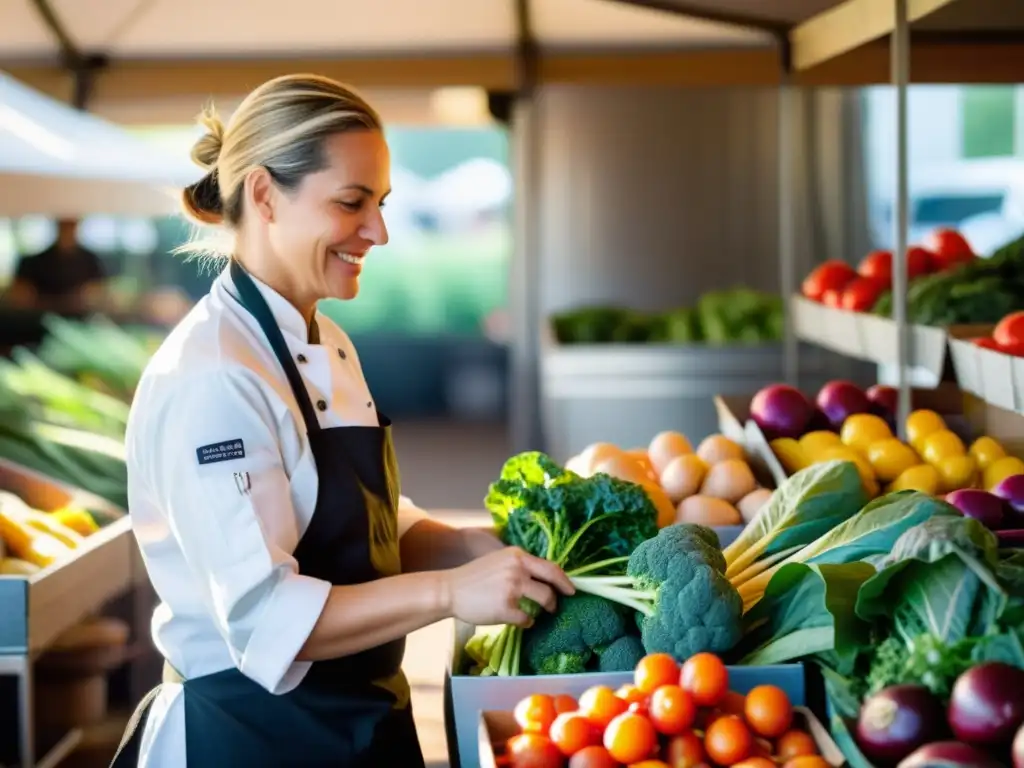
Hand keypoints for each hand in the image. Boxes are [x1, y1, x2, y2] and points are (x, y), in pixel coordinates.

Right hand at [442, 547, 574, 627]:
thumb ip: (520, 566)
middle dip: (558, 596)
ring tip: (537, 613)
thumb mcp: (499, 561)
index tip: (571, 589)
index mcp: (517, 555)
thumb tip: (544, 579)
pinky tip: (518, 620)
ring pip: (543, 600)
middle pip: (551, 582)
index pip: (550, 566)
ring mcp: (512, 588)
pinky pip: (527, 619)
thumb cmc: (474, 577)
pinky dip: (526, 622)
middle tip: (557, 605)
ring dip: (544, 609)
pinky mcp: (505, 608)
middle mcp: (517, 568)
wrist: (449, 589)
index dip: (563, 580)